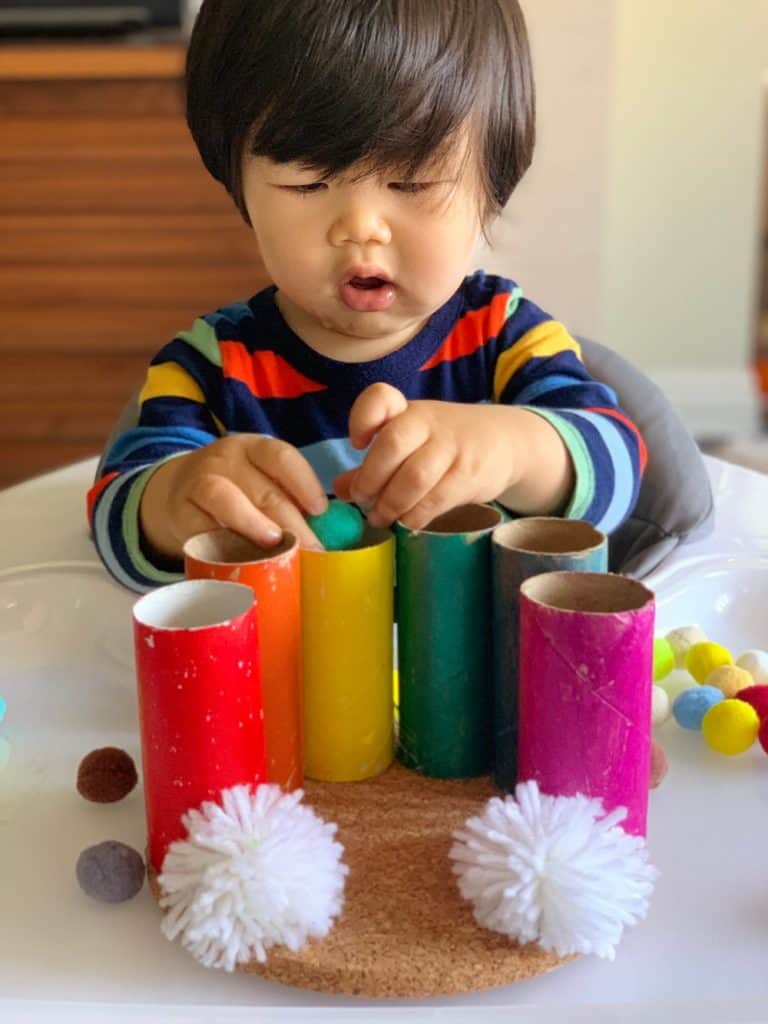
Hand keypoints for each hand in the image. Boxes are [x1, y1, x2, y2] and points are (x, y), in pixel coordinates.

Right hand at [140, 434, 327, 559]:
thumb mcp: (260, 481)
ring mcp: (198, 483)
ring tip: (277, 548)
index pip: (282, 457)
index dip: (304, 484)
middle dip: (293, 524)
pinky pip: (203, 530)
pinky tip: (244, 562)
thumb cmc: (237, 491)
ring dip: (255, 527)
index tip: (320, 511)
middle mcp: (225, 459)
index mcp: (253, 448)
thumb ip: (288, 499)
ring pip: (227, 501)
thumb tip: (325, 532)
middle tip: (312, 552)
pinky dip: (224, 547)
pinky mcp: (180, 512)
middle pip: (262, 490)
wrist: (176, 492)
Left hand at [334, 383, 524, 529]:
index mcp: (407, 411)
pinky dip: (416, 515)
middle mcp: (428, 422)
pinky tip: (408, 522)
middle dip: (370, 479)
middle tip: (363, 500)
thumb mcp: (410, 444)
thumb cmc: (445, 444)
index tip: (357, 443)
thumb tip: (339, 489)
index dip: (362, 419)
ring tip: (381, 518)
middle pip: (392, 443)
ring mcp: (453, 447)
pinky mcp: (471, 474)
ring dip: (391, 503)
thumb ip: (373, 465)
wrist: (505, 442)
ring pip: (414, 477)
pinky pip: (437, 499)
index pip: (380, 398)